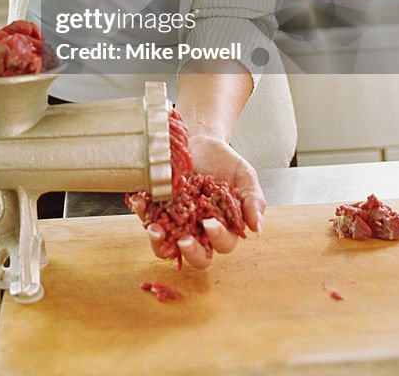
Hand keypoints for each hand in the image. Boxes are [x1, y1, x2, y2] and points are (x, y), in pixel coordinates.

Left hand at [131, 131, 264, 270]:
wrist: (201, 141)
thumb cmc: (225, 161)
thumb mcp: (245, 176)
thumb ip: (254, 201)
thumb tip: (258, 228)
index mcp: (224, 227)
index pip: (223, 244)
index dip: (217, 238)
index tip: (210, 224)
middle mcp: (199, 231)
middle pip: (196, 256)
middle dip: (189, 252)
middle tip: (183, 239)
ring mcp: (177, 222)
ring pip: (167, 246)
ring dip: (159, 242)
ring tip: (154, 229)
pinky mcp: (158, 209)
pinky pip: (148, 217)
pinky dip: (143, 212)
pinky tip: (141, 201)